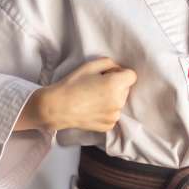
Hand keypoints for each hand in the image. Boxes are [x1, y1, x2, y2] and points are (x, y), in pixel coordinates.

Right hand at [20, 58, 136, 132]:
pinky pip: (113, 114)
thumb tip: (117, 70)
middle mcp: (119, 101)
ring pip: (120, 102)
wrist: (57, 107)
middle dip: (116, 85)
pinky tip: (92, 108)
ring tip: (93, 98)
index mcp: (116, 85)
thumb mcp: (90, 66)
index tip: (108, 75)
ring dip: (112, 98)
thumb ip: (109, 63)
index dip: (120, 73)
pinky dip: (106, 111)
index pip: (132, 75)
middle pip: (126, 89)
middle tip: (97, 86)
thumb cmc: (72, 84)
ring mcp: (114, 115)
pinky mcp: (109, 125)